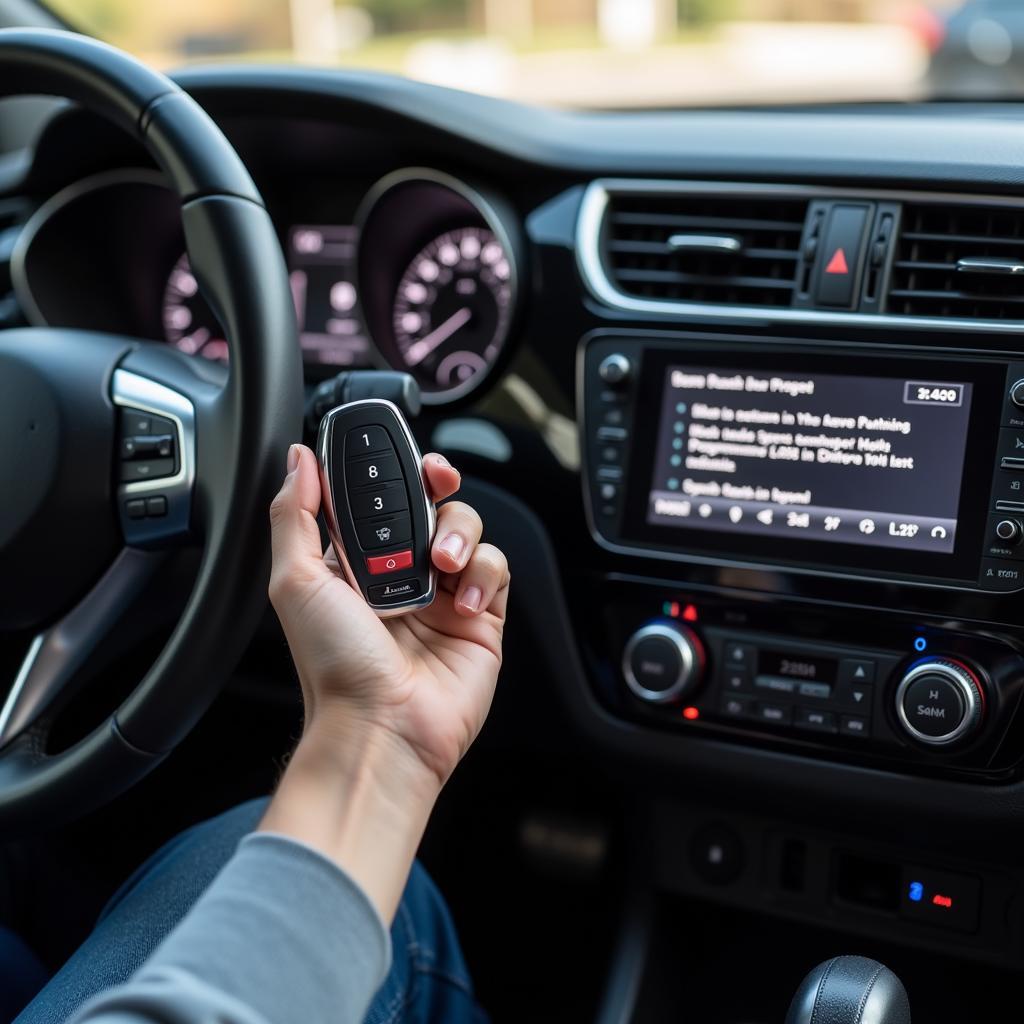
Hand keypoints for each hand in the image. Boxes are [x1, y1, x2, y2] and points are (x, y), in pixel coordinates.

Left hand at [267, 443, 508, 789]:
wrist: (383, 727)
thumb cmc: (335, 666)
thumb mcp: (296, 582)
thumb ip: (295, 515)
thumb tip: (299, 461)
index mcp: (355, 563)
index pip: (380, 498)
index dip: (394, 471)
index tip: (400, 455)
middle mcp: (400, 574)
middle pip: (431, 503)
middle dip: (437, 485)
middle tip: (437, 482)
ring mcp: (443, 594)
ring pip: (468, 528)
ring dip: (460, 534)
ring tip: (442, 565)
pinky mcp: (481, 616)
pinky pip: (497, 568)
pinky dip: (486, 574)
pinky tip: (463, 601)